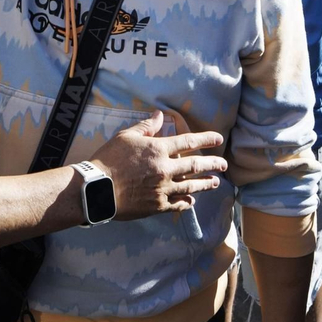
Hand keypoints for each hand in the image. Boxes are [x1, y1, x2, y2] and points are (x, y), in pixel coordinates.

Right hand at [86, 112, 225, 220]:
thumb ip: (145, 126)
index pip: (188, 142)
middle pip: (195, 166)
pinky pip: (177, 204)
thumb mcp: (125, 137)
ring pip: (191, 186)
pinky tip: (192, 201)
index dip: (205, 139)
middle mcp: (165, 169)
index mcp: (158, 149)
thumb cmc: (108, 159)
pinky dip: (186, 202)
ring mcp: (162, 189)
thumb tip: (160, 115)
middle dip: (213, 164)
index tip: (218, 139)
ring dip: (205, 183)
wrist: (96, 189)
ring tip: (216, 182)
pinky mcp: (156, 206)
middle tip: (224, 164)